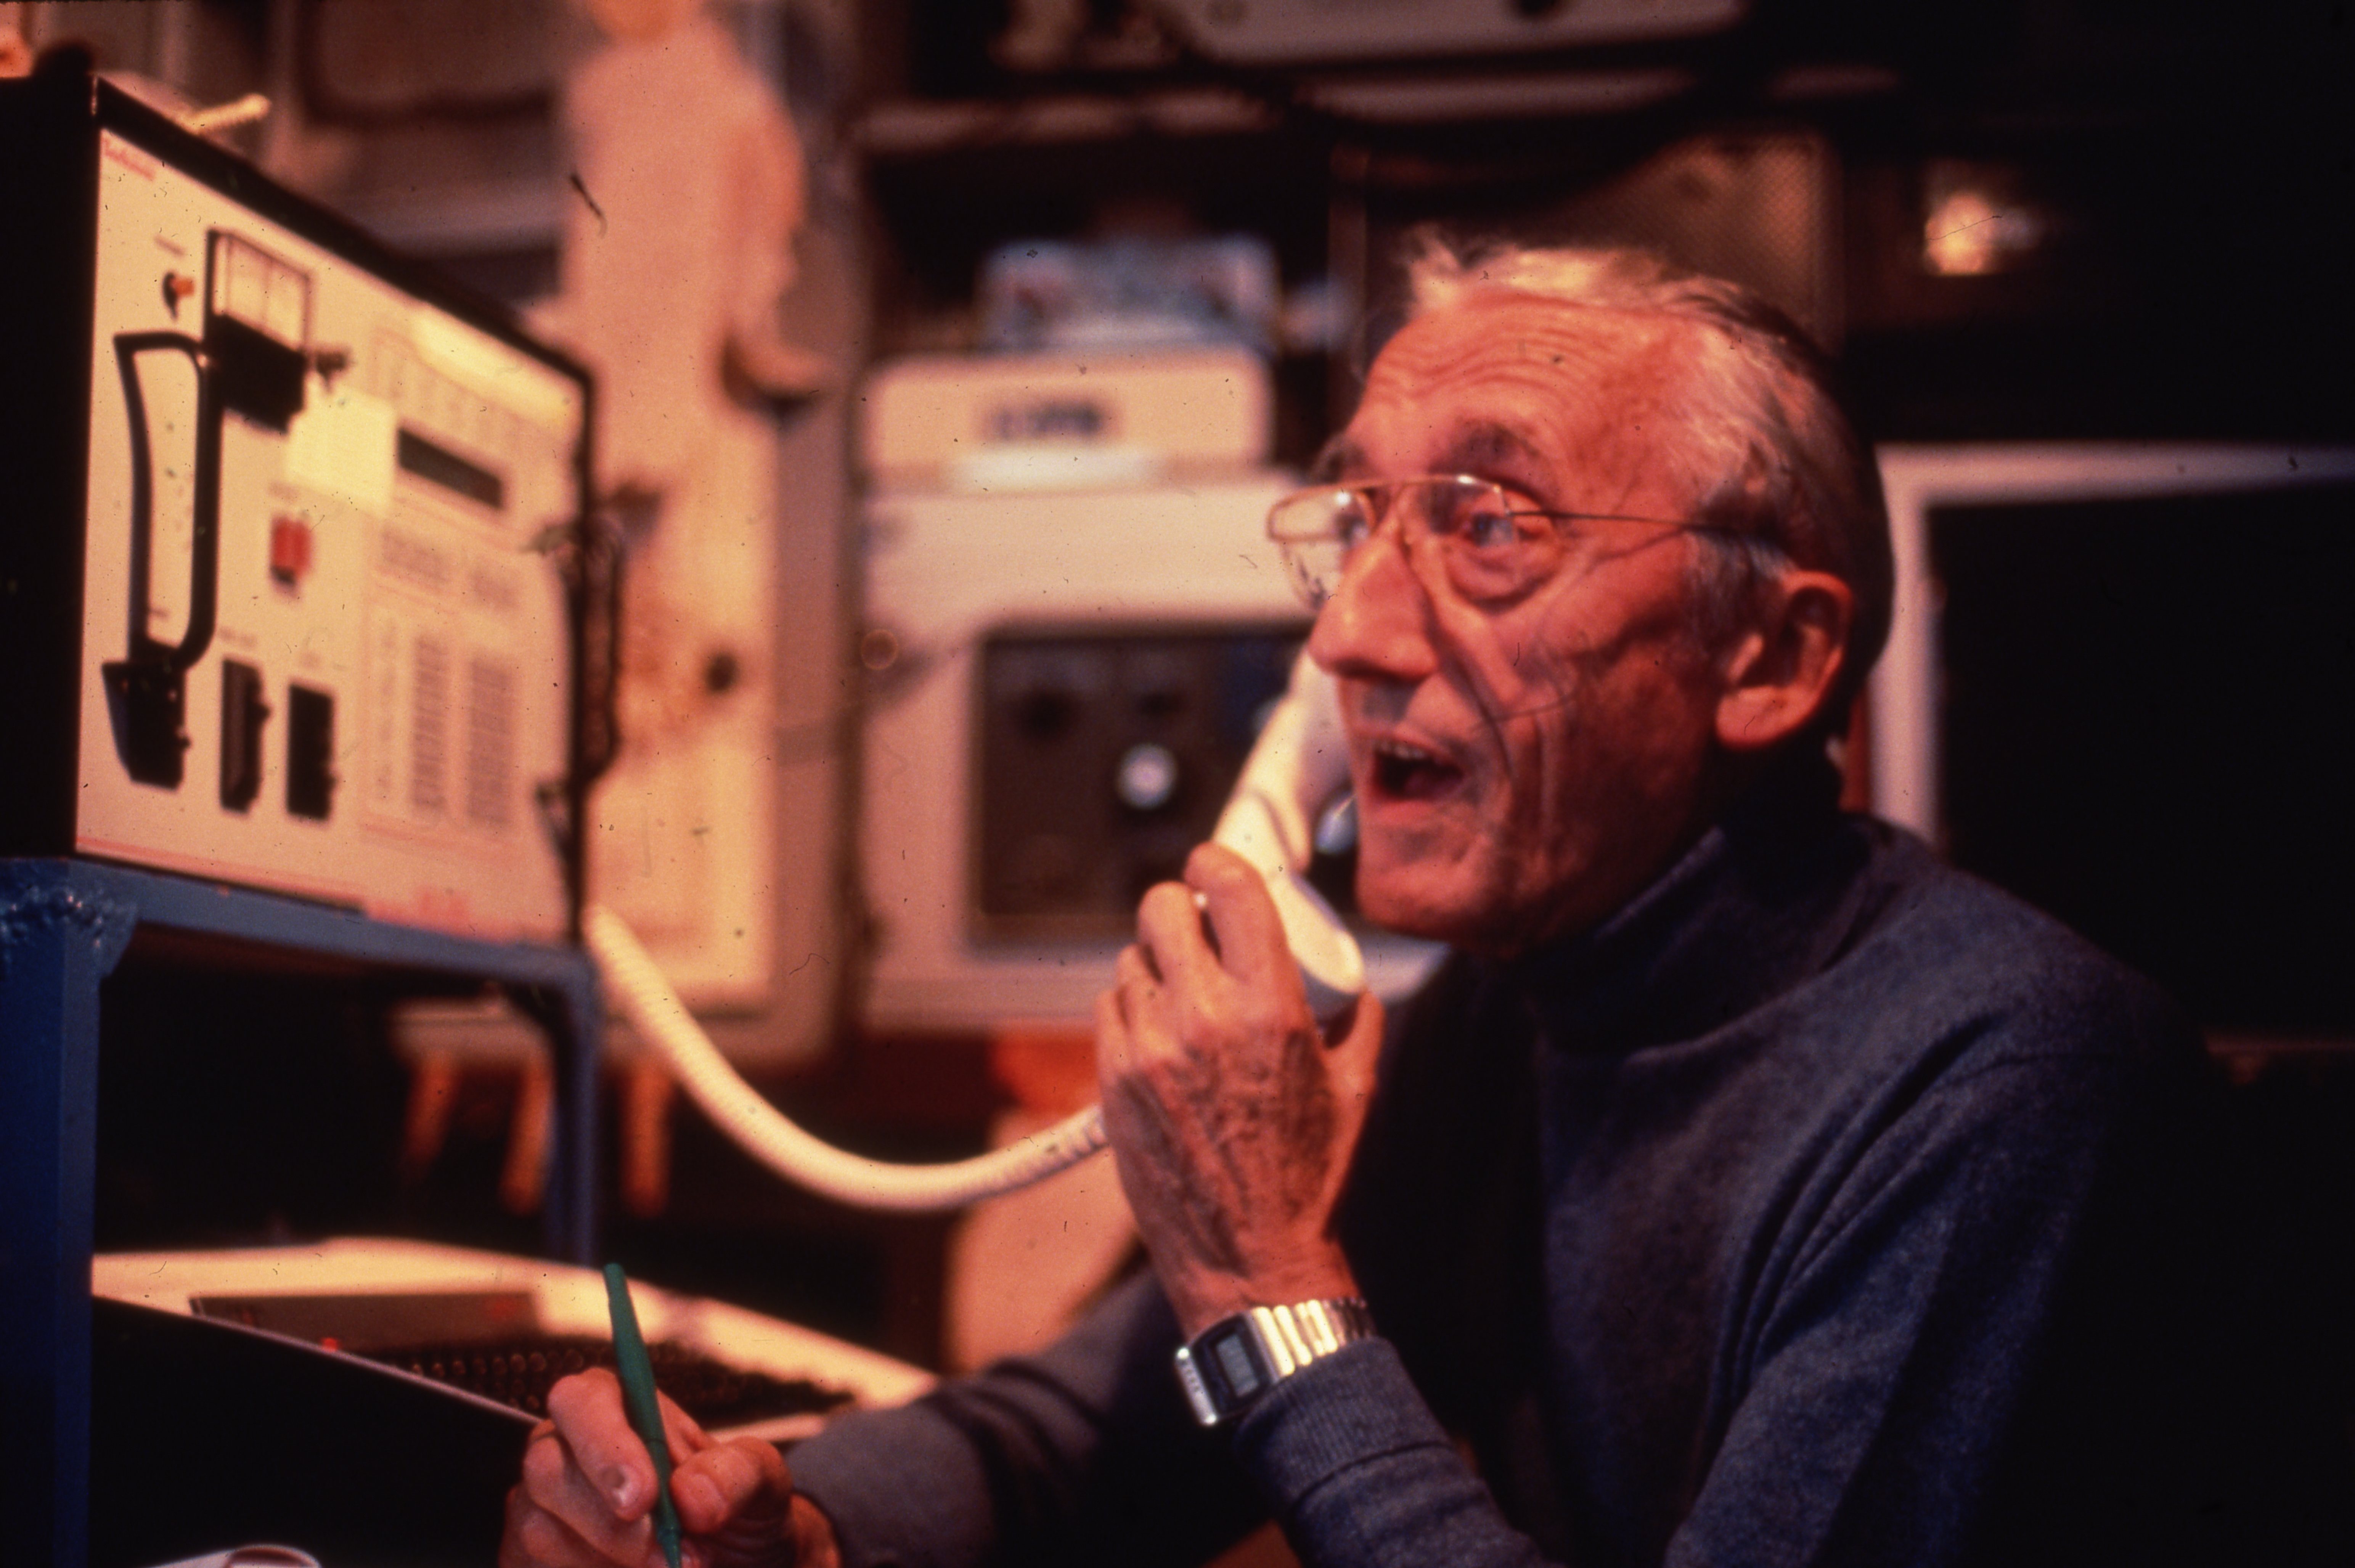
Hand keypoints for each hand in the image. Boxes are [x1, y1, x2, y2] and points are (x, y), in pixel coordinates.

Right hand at [501, 1368, 838, 1567]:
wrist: (732, 1564)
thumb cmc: (734, 1510)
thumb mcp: (762, 1482)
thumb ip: (738, 1474)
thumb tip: (691, 1495)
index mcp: (619, 1407)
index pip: (582, 1399)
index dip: (605, 1446)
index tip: (644, 1498)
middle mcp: (567, 1449)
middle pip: (547, 1470)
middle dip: (611, 1523)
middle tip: (673, 1556)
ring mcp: (542, 1506)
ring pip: (539, 1531)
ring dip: (609, 1561)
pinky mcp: (528, 1557)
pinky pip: (532, 1566)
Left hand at [1096, 842, 1385, 1338]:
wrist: (1253, 1263)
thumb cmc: (1310, 1179)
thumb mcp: (1358, 1088)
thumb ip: (1357, 1016)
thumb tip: (1345, 974)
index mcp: (1271, 1009)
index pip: (1229, 889)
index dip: (1215, 860)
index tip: (1212, 863)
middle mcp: (1204, 1019)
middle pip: (1160, 908)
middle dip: (1178, 908)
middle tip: (1195, 927)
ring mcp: (1150, 1051)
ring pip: (1130, 960)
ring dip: (1155, 965)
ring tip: (1184, 996)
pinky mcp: (1114, 1084)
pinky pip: (1109, 1010)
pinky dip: (1132, 1010)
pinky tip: (1160, 1036)